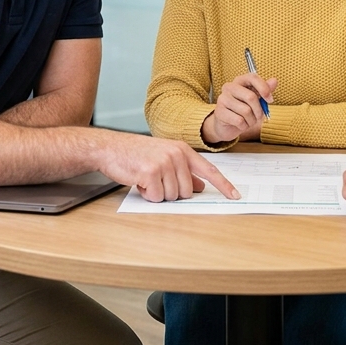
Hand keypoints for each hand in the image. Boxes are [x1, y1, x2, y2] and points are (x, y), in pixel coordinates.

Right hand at [97, 133, 240, 202]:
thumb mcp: (164, 158)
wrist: (110, 147)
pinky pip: (156, 197)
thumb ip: (184, 171)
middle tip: (156, 180)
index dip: (223, 185)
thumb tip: (200, 187)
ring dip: (157, 193)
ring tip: (146, 179)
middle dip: (171, 192)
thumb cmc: (136, 154)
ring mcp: (164, 162)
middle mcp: (176, 155)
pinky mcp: (151, 172)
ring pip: (172, 196)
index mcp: (182, 150)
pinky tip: (139, 182)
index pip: (209, 170)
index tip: (235, 196)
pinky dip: (147, 195)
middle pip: (188, 191)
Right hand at [201, 74, 277, 144]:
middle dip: (259, 110)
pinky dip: (244, 126)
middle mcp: (229, 87)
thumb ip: (264, 90)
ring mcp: (222, 99)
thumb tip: (274, 81)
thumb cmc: (243, 110)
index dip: (264, 88)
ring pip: (246, 111)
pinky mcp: (219, 112)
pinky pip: (239, 121)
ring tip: (248, 121)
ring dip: (252, 120)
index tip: (270, 100)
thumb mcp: (256, 100)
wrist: (227, 126)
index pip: (252, 77)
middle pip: (251, 97)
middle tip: (259, 116)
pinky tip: (241, 125)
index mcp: (239, 81)